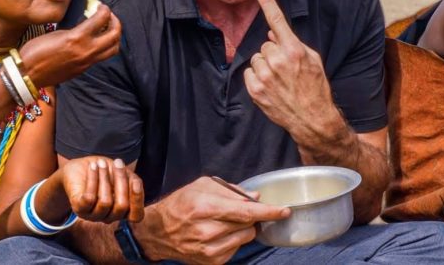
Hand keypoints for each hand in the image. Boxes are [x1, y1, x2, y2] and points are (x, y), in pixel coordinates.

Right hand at [18, 4, 121, 87]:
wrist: (27, 74)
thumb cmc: (35, 51)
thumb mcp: (56, 33)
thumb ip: (75, 29)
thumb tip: (87, 25)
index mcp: (78, 38)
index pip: (102, 19)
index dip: (104, 9)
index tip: (101, 6)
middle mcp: (87, 51)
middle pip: (115, 35)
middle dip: (115, 22)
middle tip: (109, 16)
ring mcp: (87, 62)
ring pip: (113, 49)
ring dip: (114, 37)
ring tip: (106, 30)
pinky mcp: (84, 69)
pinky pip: (102, 57)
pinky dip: (105, 47)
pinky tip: (95, 41)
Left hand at [60, 156, 143, 222]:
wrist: (81, 167)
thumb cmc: (106, 173)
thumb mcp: (124, 175)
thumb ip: (134, 182)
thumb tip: (136, 185)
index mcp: (123, 211)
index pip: (136, 216)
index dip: (138, 200)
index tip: (136, 181)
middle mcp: (109, 216)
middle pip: (122, 206)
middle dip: (121, 181)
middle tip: (117, 162)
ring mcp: (93, 215)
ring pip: (105, 202)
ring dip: (104, 178)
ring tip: (101, 163)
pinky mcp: (80, 209)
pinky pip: (89, 198)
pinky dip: (93, 179)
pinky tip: (93, 167)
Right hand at [131, 176, 289, 263]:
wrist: (159, 231)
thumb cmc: (181, 203)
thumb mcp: (202, 186)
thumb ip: (231, 190)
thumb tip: (256, 197)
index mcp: (205, 207)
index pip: (245, 212)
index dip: (268, 211)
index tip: (285, 211)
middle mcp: (207, 231)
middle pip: (248, 224)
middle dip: (252, 216)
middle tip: (241, 210)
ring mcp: (209, 250)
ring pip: (245, 237)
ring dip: (243, 228)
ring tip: (225, 222)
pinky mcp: (211, 262)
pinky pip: (237, 249)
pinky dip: (234, 239)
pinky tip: (219, 234)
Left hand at [243, 0, 337, 134]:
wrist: (312, 119)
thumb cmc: (315, 87)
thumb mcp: (313, 61)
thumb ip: (293, 44)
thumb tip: (271, 34)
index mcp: (294, 50)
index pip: (277, 21)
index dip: (268, 2)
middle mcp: (278, 61)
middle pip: (265, 45)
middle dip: (273, 52)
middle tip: (286, 68)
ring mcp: (265, 77)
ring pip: (256, 58)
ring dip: (264, 65)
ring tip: (279, 79)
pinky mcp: (255, 90)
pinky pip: (249, 73)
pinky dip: (257, 77)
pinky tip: (270, 87)